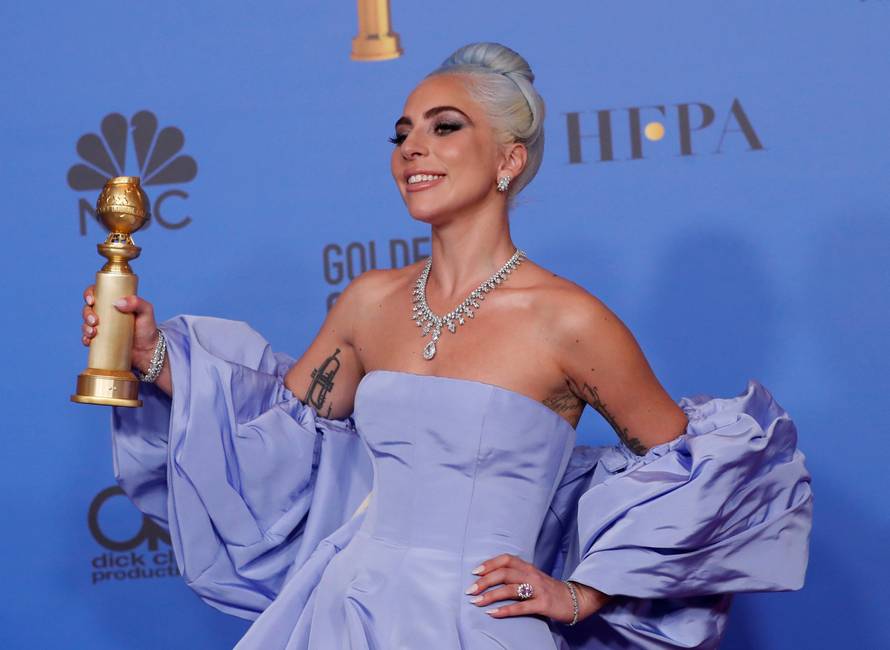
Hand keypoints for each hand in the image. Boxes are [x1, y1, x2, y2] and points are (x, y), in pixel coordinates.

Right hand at [81, 285, 159, 371]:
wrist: (148, 351)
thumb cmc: (147, 328)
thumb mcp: (146, 312)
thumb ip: (137, 303)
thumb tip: (118, 302)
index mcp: (114, 302)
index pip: (97, 293)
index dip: (89, 294)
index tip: (92, 300)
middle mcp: (105, 313)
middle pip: (88, 309)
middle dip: (87, 314)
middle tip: (95, 321)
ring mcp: (102, 327)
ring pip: (86, 324)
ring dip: (85, 327)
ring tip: (93, 332)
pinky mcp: (100, 341)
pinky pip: (87, 339)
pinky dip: (85, 339)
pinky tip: (88, 341)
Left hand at [464, 553, 611, 623]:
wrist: (576, 599)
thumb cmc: (549, 589)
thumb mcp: (532, 577)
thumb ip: (516, 575)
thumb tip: (490, 578)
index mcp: (528, 567)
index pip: (506, 559)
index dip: (489, 564)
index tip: (474, 572)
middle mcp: (532, 575)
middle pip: (504, 573)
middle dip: (484, 581)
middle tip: (470, 590)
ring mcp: (538, 589)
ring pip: (510, 589)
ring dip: (491, 595)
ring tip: (477, 602)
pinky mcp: (543, 604)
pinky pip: (521, 607)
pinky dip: (505, 610)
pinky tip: (493, 614)